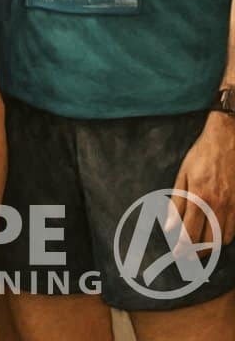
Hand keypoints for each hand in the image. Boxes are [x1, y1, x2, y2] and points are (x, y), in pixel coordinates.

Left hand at [170, 112, 234, 246]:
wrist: (228, 141)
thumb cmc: (201, 155)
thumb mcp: (183, 174)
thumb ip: (177, 202)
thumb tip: (170, 227)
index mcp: (199, 197)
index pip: (189, 232)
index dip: (182, 247)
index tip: (176, 254)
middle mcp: (218, 205)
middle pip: (208, 241)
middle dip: (196, 252)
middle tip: (186, 256)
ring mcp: (233, 206)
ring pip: (223, 238)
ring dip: (211, 248)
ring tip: (199, 249)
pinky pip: (234, 229)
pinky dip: (224, 237)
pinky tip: (215, 236)